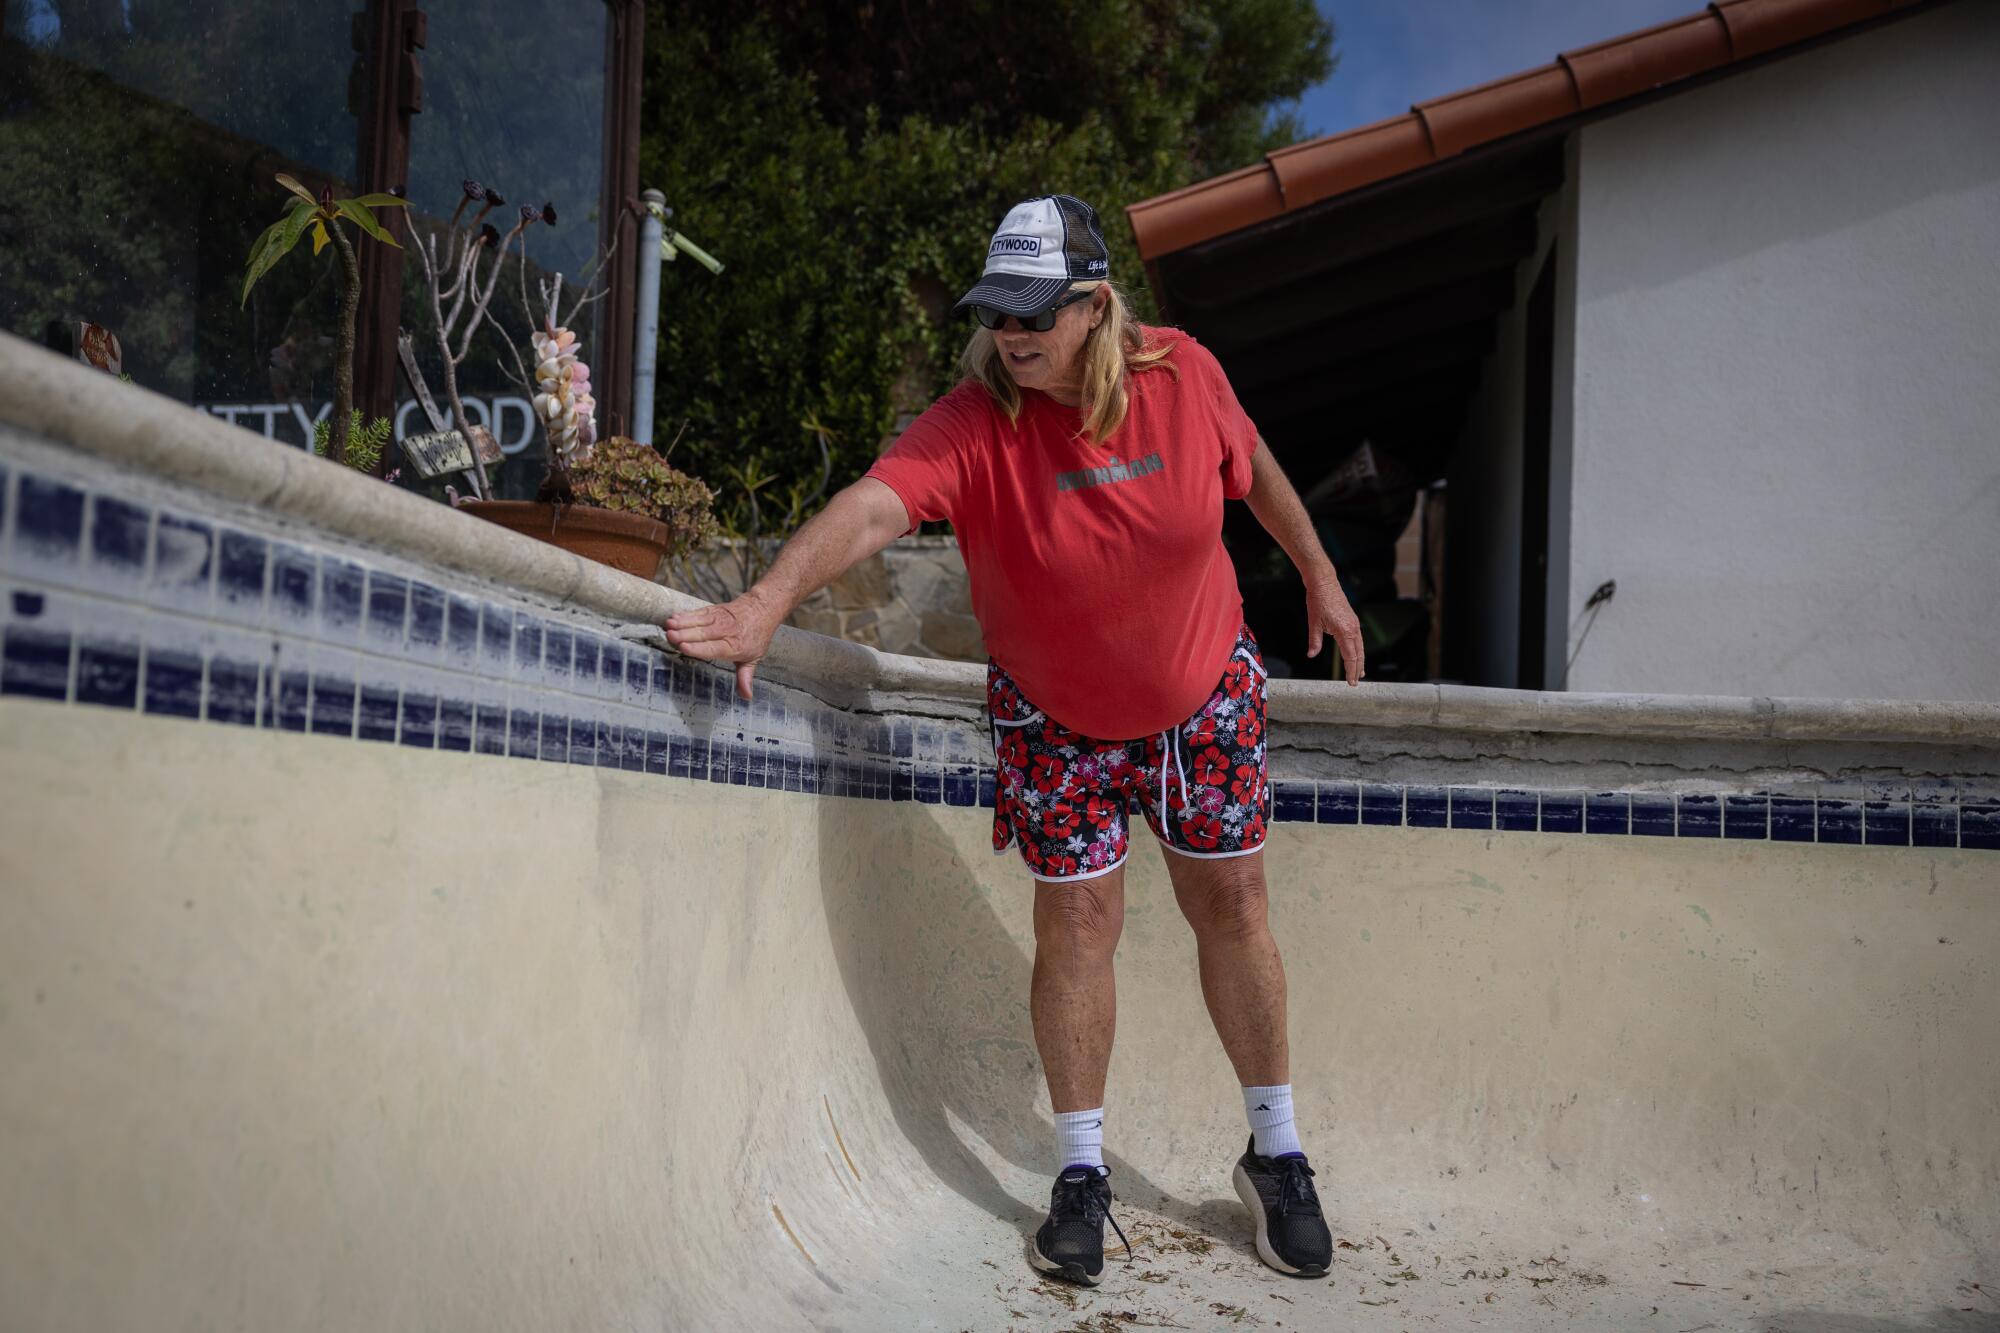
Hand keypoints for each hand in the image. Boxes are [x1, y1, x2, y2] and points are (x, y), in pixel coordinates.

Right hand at [663, 589, 782, 701]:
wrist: (763, 609)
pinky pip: (698, 613)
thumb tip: (746, 696)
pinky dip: (685, 615)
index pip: (713, 648)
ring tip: (668, 626)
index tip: (683, 647)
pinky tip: (673, 618)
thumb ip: (745, 677)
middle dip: (685, 635)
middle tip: (670, 636)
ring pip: (699, 622)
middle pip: (703, 634)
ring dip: (682, 623)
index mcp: (734, 647)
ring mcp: (719, 620)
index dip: (698, 648)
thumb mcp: (753, 658)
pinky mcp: (714, 610)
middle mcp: (725, 632)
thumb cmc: (756, 636)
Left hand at [1305, 569, 1365, 686]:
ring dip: (1360, 660)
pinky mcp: (1353, 620)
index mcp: (1344, 631)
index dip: (1351, 671)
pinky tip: (1355, 654)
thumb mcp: (1313, 623)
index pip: (1351, 657)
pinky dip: (1358, 649)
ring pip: (1360, 646)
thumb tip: (1311, 655)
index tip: (1351, 682)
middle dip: (1357, 669)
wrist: (1324, 582)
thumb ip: (1314, 641)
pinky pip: (1358, 639)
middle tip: (1355, 682)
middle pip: (1359, 654)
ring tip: (1359, 672)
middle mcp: (1353, 628)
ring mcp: (1354, 624)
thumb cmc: (1318, 601)